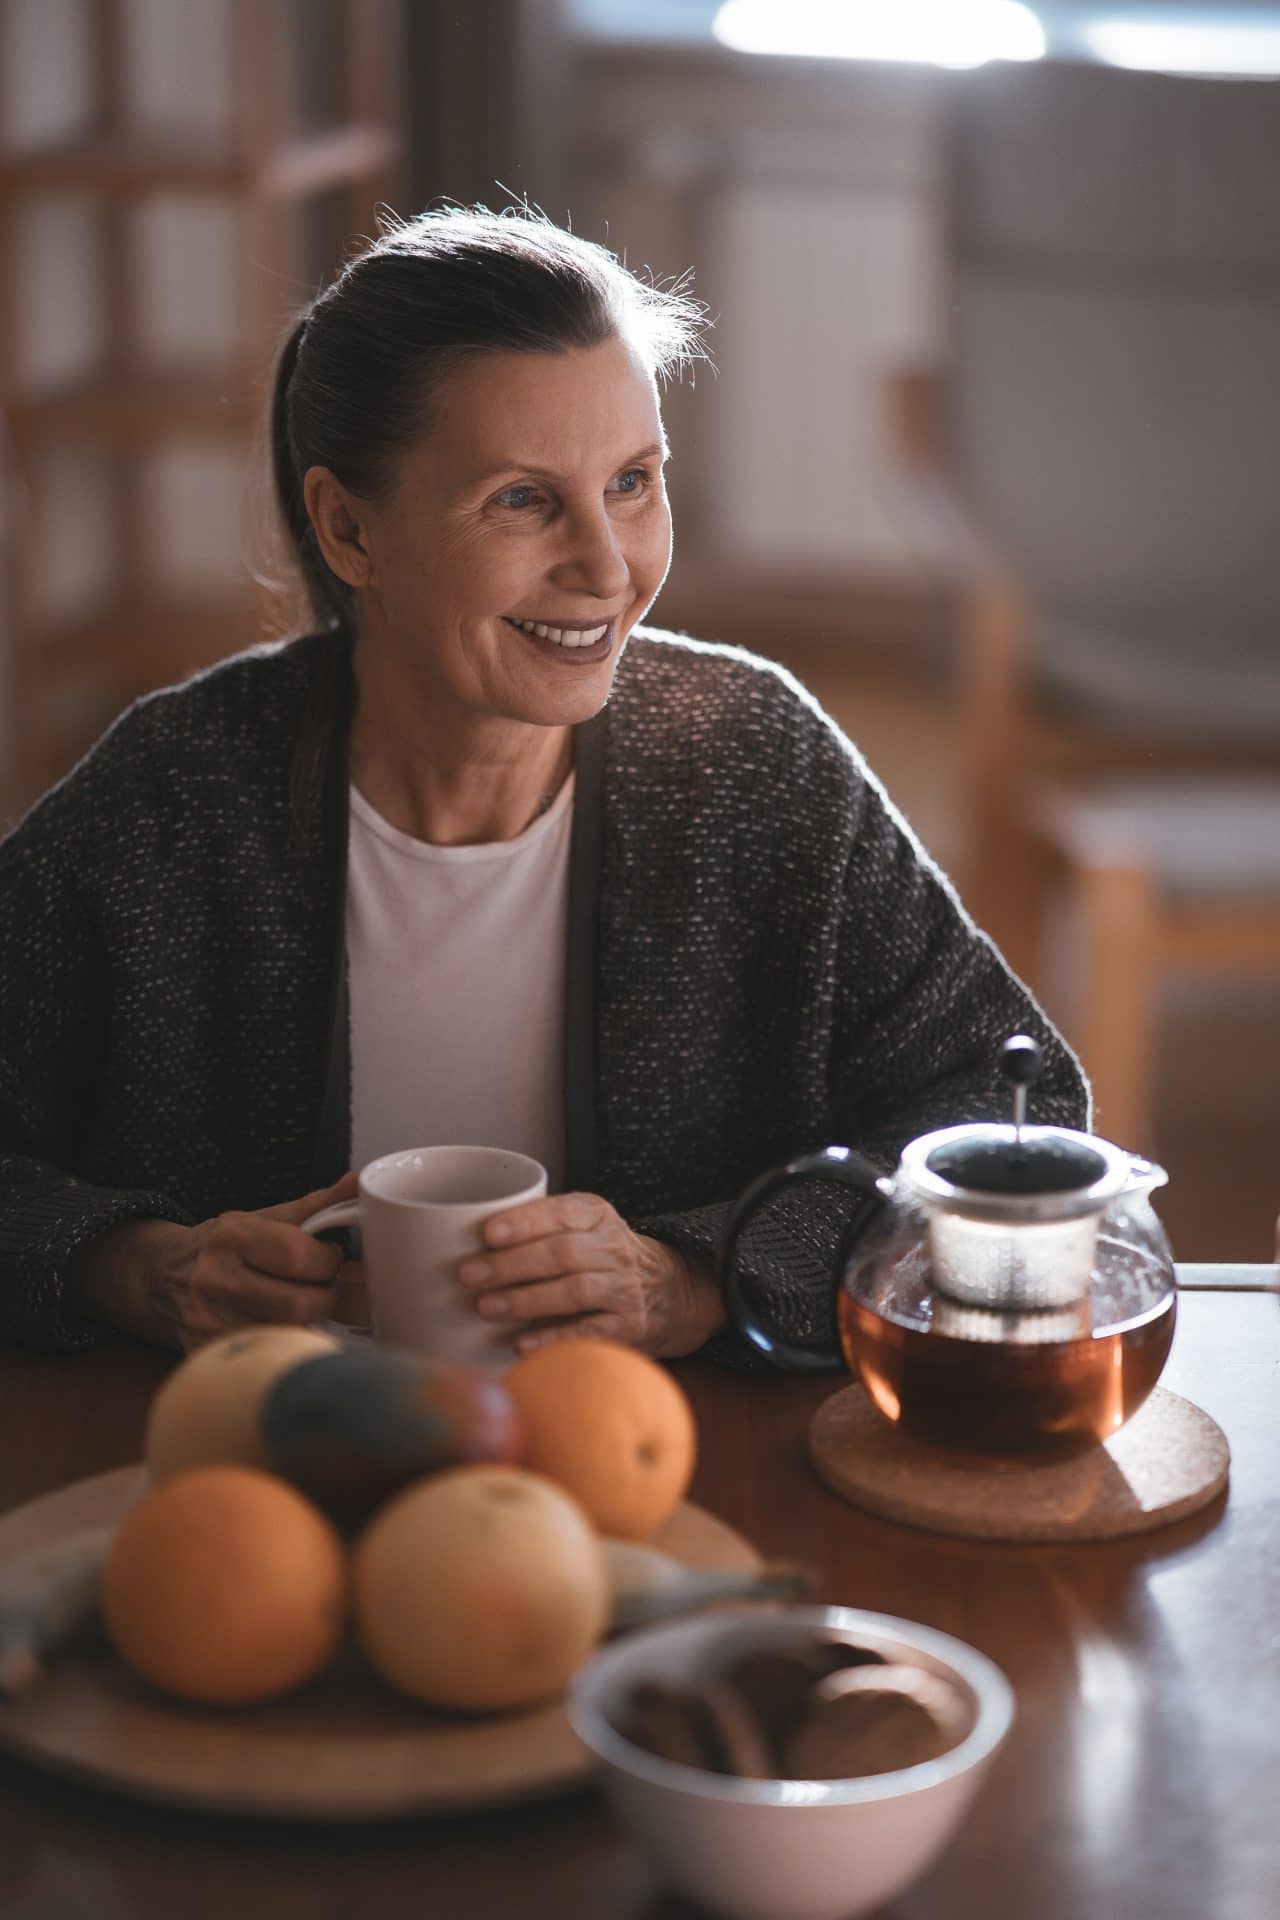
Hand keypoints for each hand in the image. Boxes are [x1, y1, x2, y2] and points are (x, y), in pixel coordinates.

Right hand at [65, 1172, 361, 1352]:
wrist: (157, 1277)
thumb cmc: (220, 1246)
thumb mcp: (258, 1218)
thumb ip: (312, 1206)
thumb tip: (356, 1181)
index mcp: (232, 1237)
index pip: (298, 1256)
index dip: (328, 1262)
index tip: (331, 1259)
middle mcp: (215, 1279)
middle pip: (297, 1304)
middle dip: (325, 1297)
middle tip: (325, 1288)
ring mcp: (208, 1320)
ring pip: (286, 1333)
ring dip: (310, 1322)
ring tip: (306, 1305)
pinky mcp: (207, 1351)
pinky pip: (266, 1353)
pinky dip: (287, 1342)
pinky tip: (286, 1328)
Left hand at [457, 1191, 726, 1358]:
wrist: (670, 1291)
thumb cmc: (602, 1257)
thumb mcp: (583, 1228)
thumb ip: (540, 1228)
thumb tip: (466, 1240)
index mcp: (597, 1216)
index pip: (563, 1212)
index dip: (526, 1222)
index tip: (488, 1233)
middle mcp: (614, 1248)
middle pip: (563, 1252)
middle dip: (512, 1264)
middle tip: (470, 1275)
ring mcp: (624, 1288)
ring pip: (575, 1289)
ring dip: (526, 1299)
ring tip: (486, 1307)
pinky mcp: (628, 1326)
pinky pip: (590, 1330)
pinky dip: (553, 1336)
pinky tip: (521, 1342)